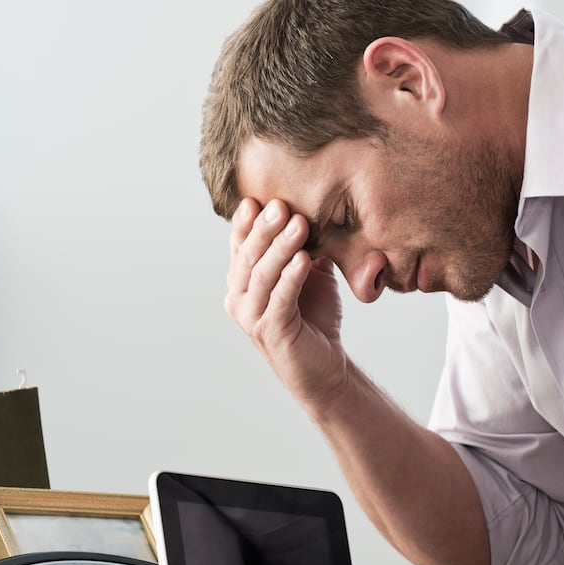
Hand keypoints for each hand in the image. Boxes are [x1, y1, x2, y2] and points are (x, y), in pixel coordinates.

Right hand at [224, 198, 347, 404]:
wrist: (325, 366)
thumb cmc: (313, 317)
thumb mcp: (307, 274)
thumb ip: (302, 246)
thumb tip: (308, 208)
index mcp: (241, 282)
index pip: (239, 246)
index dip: (246, 222)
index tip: (259, 198)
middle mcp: (238, 298)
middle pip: (248, 256)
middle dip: (264, 228)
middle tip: (281, 204)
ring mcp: (251, 317)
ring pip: (262, 275)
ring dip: (280, 247)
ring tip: (299, 224)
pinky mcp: (271, 331)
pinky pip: (280, 298)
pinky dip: (292, 276)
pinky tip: (305, 258)